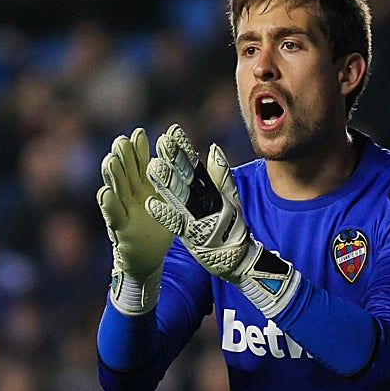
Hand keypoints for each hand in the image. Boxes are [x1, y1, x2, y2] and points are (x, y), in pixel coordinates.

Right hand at [97, 127, 172, 314]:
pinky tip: (106, 193)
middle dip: (124, 156)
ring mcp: (123, 210)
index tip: (139, 133)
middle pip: (126, 171)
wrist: (147, 257)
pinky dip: (109, 204)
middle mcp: (131, 194)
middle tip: (122, 140)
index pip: (140, 163)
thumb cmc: (159, 227)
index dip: (139, 149)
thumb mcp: (174, 202)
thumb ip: (181, 180)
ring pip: (117, 188)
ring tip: (111, 160)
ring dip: (113, 175)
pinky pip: (114, 215)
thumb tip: (199, 152)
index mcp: (144, 186)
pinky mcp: (119, 228)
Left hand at [145, 124, 299, 317]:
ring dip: (166, 183)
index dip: (184, 149)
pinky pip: (177, 224)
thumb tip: (213, 148)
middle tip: (161, 141)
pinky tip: (150, 204)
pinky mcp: (193, 236)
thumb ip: (221, 175)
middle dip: (174, 160)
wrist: (239, 260)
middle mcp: (206, 203)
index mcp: (211, 192)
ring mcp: (199, 219)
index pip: (195, 166)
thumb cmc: (231, 228)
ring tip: (152, 167)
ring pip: (180, 198)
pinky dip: (165, 214)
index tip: (172, 131)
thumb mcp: (230, 199)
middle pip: (187, 178)